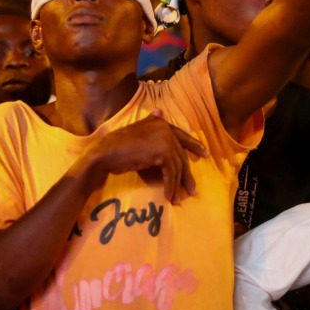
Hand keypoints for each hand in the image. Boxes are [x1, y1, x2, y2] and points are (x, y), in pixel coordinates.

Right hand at [80, 109, 207, 204]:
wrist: (105, 153)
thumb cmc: (117, 146)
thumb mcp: (137, 133)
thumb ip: (150, 125)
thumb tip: (160, 112)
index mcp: (158, 122)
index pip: (180, 135)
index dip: (193, 145)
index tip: (204, 154)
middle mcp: (164, 126)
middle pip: (181, 153)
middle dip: (187, 173)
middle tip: (192, 188)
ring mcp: (165, 138)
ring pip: (177, 165)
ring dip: (178, 184)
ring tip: (178, 198)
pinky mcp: (163, 151)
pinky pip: (171, 173)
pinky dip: (171, 186)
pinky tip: (169, 196)